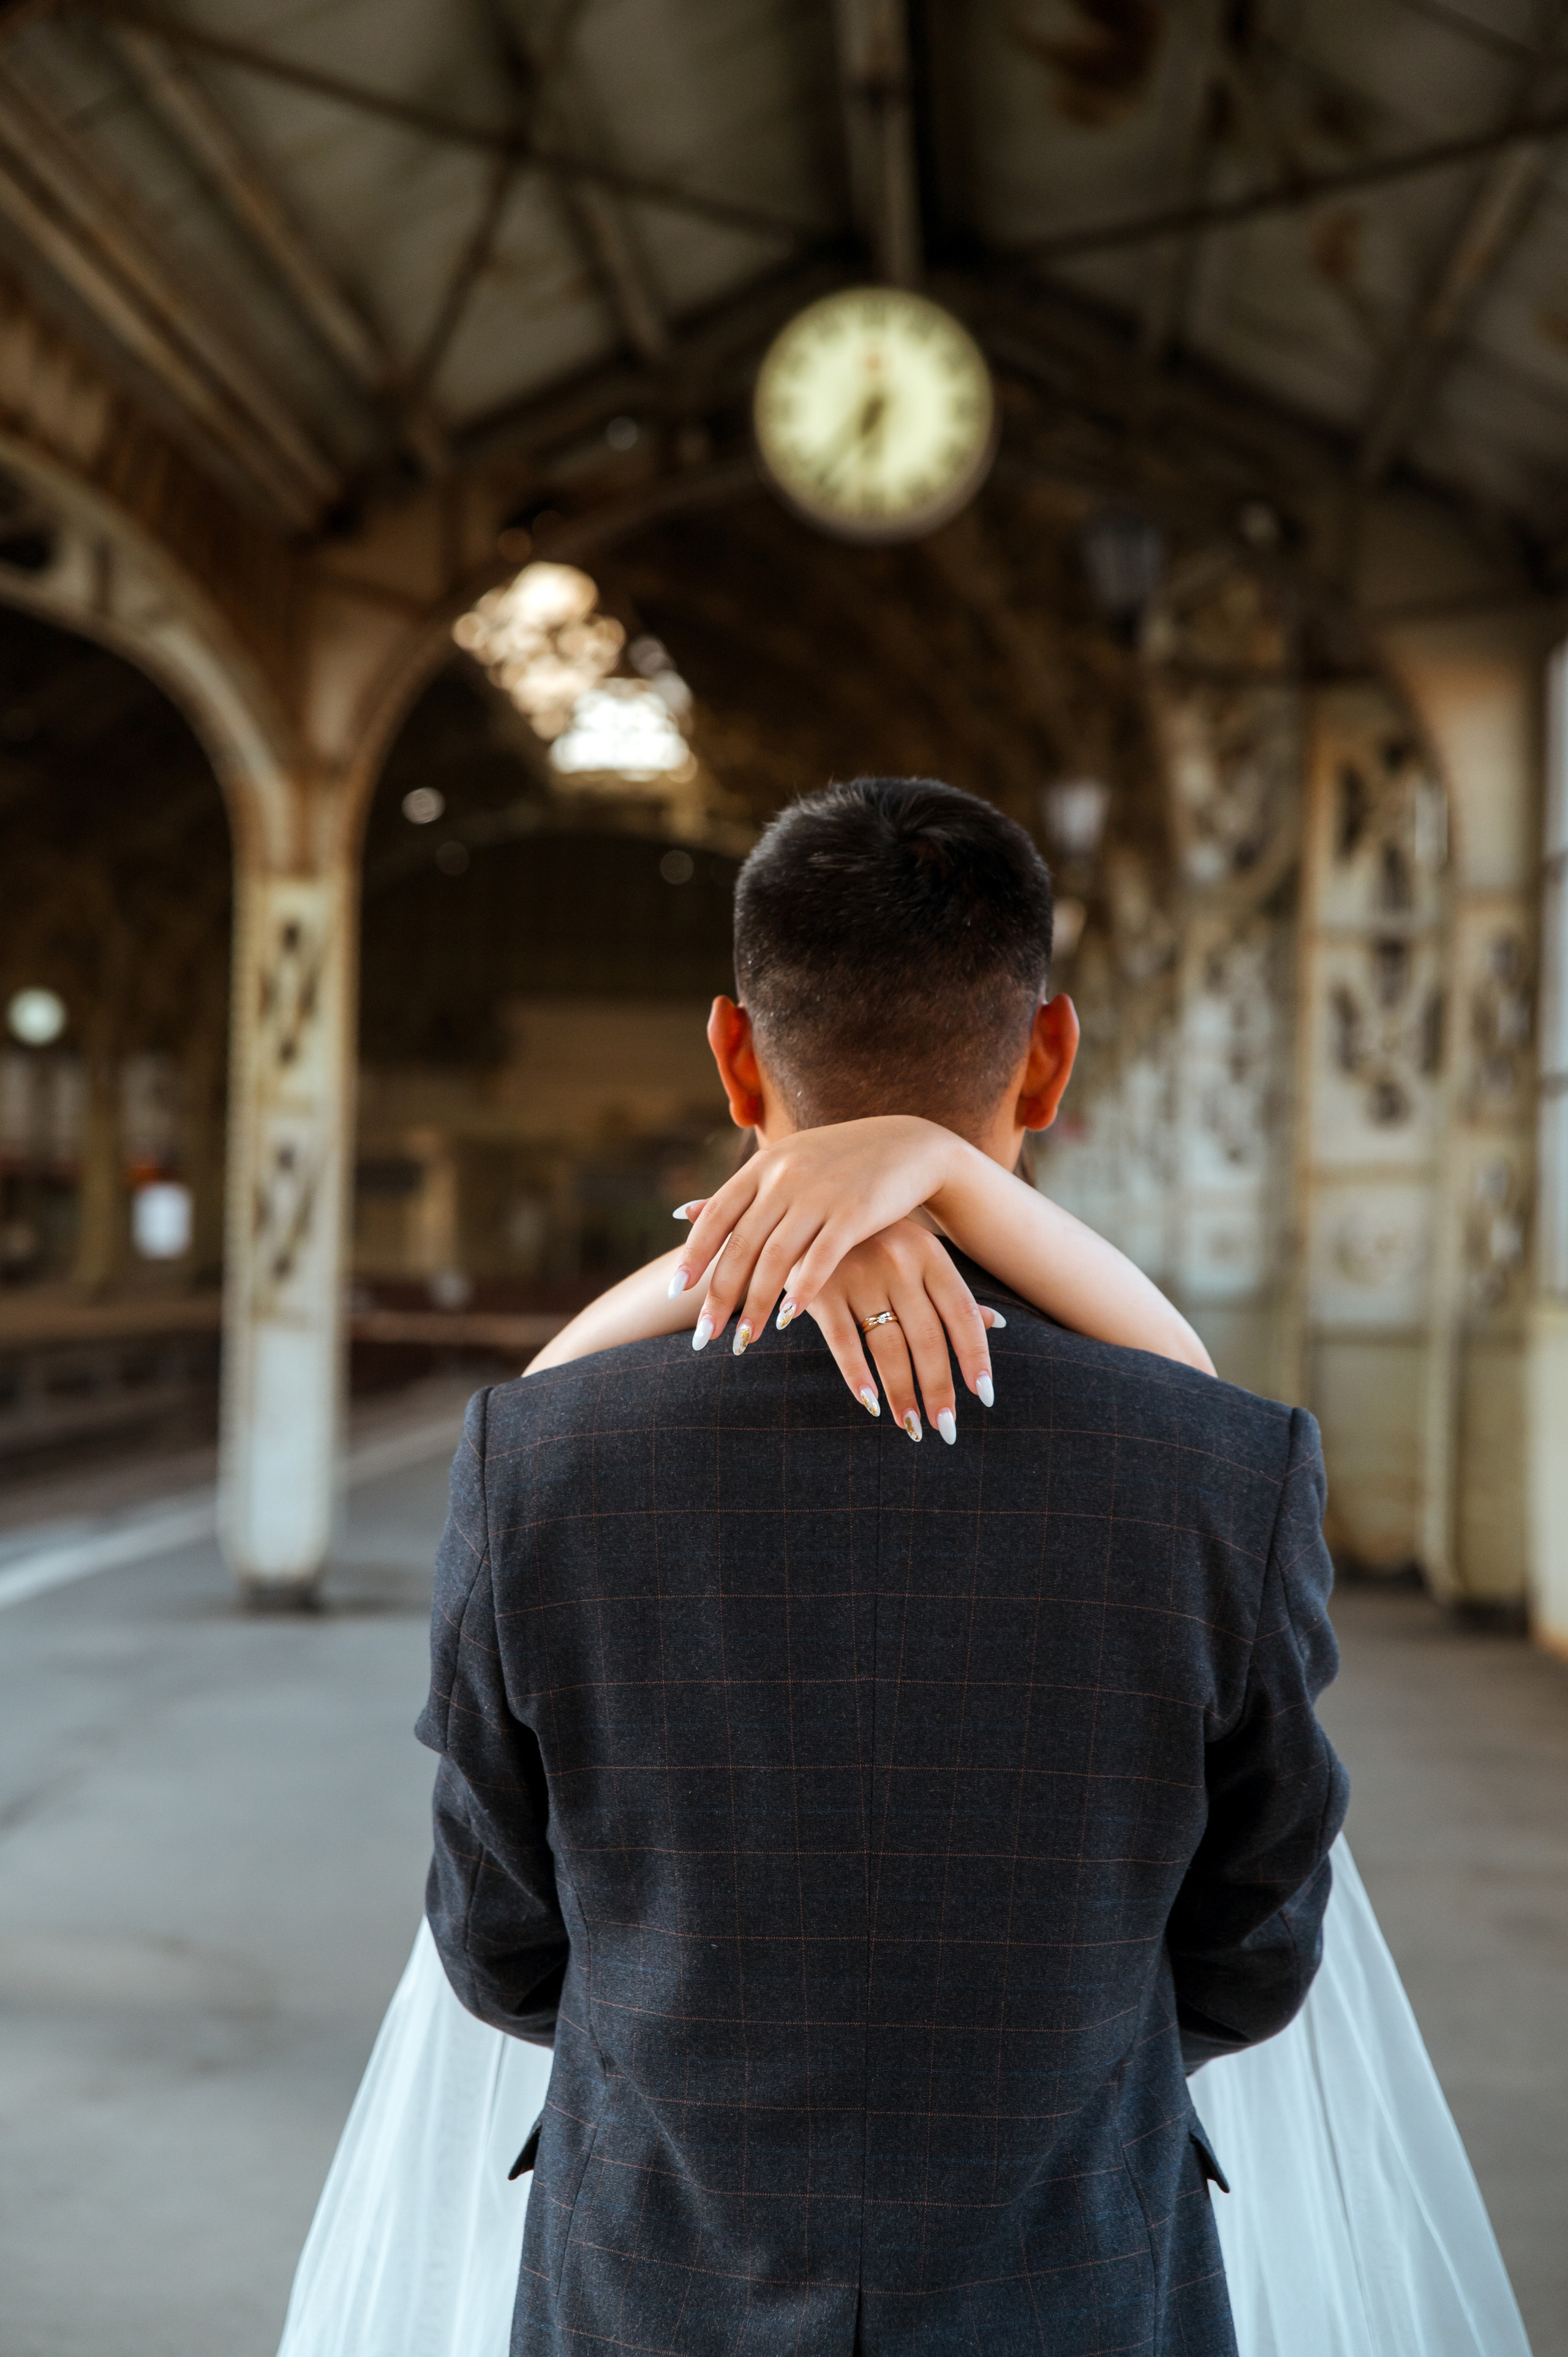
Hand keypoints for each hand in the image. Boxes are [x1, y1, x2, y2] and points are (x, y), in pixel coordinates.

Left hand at [668, 1116, 962, 1347]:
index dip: (695, 1254)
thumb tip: (682, 1213)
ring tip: (743, 1342)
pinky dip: (801, 1291)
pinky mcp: (855, 1212)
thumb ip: (741, 1194)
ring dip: (756, 1305)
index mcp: (764, 1166)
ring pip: (776, 1258)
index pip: (717, 1215)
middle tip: (704, 1336)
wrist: (909, 1145)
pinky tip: (787, 1320)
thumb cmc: (840, 1162)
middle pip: (741, 1245)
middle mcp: (785, 1177)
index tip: (675, 1291)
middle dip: (719, 1295)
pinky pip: (820, 1259)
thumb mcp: (787, 1164)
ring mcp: (819, 1194)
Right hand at [800, 1222, 1001, 1440]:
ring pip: (888, 1347)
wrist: (815, 1197)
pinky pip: (842, 1341)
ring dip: (901, 1393)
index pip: (961, 1315)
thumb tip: (995, 1323)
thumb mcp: (917, 1252)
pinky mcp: (821, 1290)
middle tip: (947, 1429)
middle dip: (939, 1389)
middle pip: (927, 1340)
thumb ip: (950, 1290)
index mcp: (929, 1255)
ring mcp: (859, 1276)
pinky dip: (857, 1375)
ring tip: (911, 1425)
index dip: (975, 1357)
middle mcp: (898, 1264)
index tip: (984, 1397)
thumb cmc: (875, 1236)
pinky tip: (870, 1403)